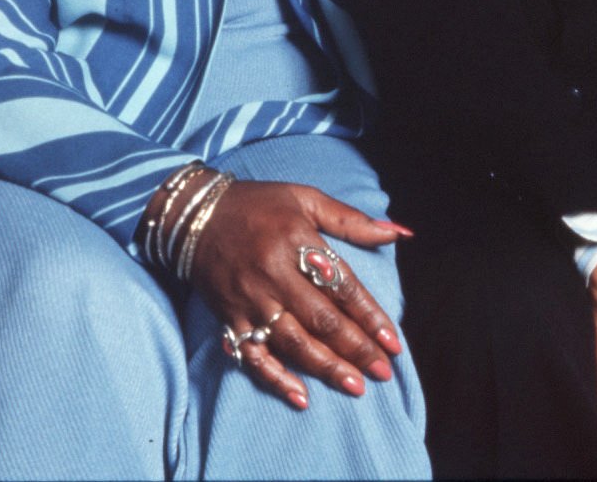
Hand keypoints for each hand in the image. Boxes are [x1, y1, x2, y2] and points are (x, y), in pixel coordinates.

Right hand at [187, 180, 409, 410]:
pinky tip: (301, 397)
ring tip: (356, 386)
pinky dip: (276, 378)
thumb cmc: (258, 204)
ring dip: (327, 367)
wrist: (196, 215)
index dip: (369, 315)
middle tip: (383, 372)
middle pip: (321, 318)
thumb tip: (399, 234)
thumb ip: (351, 220)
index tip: (393, 342)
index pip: (341, 284)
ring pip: (293, 341)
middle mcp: (273, 272)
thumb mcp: (305, 199)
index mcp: (296, 239)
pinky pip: (254, 355)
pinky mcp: (229, 318)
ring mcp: (250, 299)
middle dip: (356, 348)